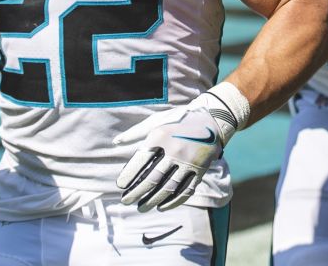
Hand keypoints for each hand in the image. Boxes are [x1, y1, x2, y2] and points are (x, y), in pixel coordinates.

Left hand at [114, 89, 243, 211]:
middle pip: (152, 178)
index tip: (120, 185)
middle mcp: (175, 150)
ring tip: (141, 208)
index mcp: (161, 136)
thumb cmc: (177, 121)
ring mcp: (189, 162)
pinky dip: (173, 201)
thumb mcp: (156, 121)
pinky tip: (161, 207)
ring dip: (152, 200)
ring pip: (168, 187)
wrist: (212, 120)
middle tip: (126, 201)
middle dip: (137, 192)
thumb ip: (136, 132)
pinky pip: (185, 191)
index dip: (129, 175)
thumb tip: (115, 142)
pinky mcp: (200, 171)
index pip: (141, 160)